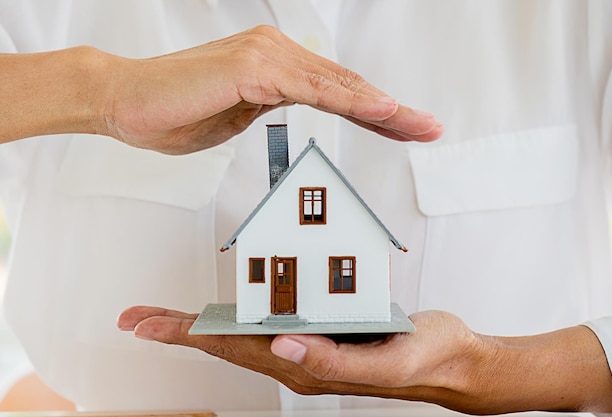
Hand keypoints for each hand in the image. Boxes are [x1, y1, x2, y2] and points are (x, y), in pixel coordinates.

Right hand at [100, 25, 441, 153]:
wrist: (124, 102)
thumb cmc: (174, 112)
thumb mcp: (235, 117)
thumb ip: (265, 110)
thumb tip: (286, 110)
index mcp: (273, 67)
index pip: (335, 92)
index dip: (373, 112)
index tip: (404, 128)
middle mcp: (275, 53)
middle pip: (346, 86)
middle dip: (392, 112)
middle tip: (428, 128)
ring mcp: (265, 57)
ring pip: (336, 86)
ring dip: (382, 108)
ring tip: (417, 125)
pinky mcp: (252, 68)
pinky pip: (312, 89)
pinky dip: (349, 100)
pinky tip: (380, 110)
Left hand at [117, 306, 611, 413]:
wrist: (453, 358)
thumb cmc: (426, 359)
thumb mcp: (387, 362)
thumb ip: (334, 363)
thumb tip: (282, 347)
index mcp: (307, 366)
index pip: (236, 349)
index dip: (189, 335)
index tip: (147, 326)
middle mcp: (299, 357)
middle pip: (228, 343)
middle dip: (181, 331)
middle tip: (138, 319)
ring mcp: (309, 345)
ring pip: (245, 332)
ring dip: (205, 324)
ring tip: (171, 317)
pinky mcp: (324, 331)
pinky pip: (274, 319)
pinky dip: (243, 312)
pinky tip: (235, 304)